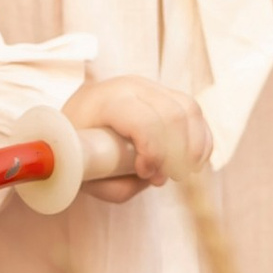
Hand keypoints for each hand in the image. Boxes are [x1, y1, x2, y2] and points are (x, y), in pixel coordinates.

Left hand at [64, 76, 209, 206]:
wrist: (71, 124)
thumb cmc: (79, 150)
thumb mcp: (88, 175)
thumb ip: (120, 185)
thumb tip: (155, 178)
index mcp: (107, 101)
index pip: (144, 121)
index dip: (154, 153)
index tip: (146, 174)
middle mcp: (131, 87)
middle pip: (173, 115)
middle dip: (177, 153)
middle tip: (165, 177)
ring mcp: (150, 86)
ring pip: (190, 109)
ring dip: (194, 146)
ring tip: (182, 171)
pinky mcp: (164, 93)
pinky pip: (194, 111)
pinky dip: (201, 138)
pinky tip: (193, 161)